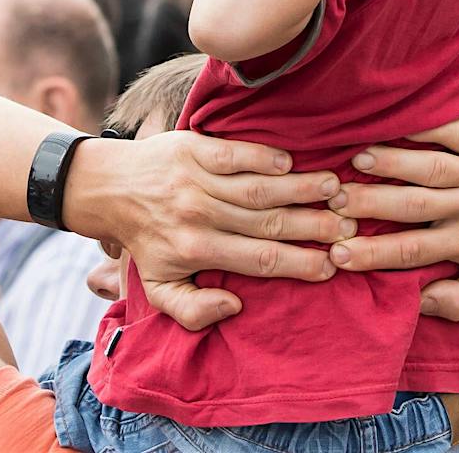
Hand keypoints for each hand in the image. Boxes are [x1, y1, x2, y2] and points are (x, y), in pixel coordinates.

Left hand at [62, 130, 352, 330]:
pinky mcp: (192, 147)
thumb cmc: (144, 240)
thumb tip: (234, 308)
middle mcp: (199, 214)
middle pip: (267, 222)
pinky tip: (291, 160)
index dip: (298, 263)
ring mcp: (196, 178)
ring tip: (335, 188)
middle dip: (312, 225)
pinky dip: (263, 155)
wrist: (109, 187)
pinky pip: (234, 152)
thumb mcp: (159, 287)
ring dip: (299, 187)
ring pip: (257, 187)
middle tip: (349, 224)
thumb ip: (193, 311)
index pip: (258, 260)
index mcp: (196, 250)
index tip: (331, 266)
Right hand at [325, 120, 458, 319]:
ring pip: (432, 166)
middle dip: (371, 202)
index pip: (415, 252)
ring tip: (354, 159)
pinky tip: (390, 124)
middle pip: (416, 206)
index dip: (374, 255)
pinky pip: (454, 131)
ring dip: (392, 161)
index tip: (337, 254)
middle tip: (332, 199)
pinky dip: (423, 127)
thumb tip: (417, 302)